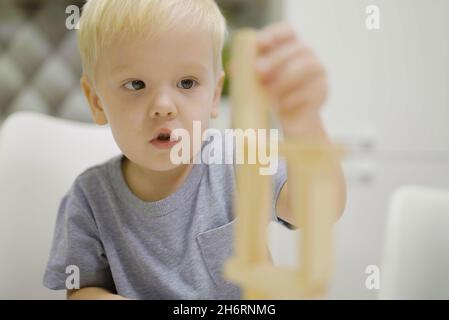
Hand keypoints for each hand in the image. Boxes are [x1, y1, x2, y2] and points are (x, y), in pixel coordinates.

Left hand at [255, 22, 328, 138]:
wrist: (291, 120)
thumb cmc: (270, 95)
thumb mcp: (255, 83)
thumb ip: (246, 72)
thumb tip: (233, 67)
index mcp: (290, 46)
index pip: (287, 31)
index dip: (274, 35)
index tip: (260, 44)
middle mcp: (307, 55)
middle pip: (296, 49)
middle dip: (276, 59)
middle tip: (258, 71)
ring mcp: (318, 72)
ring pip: (306, 68)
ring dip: (285, 78)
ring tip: (269, 92)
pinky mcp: (323, 91)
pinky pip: (311, 90)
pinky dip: (294, 97)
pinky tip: (282, 105)